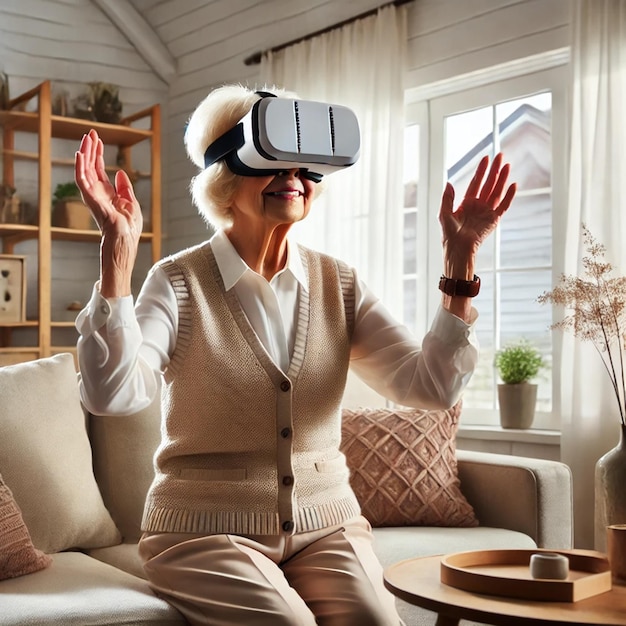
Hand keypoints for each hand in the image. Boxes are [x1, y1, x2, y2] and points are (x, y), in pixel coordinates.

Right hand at [75, 129, 142, 296]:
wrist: (124, 252)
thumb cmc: (128, 235)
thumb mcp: (132, 207)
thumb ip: (125, 189)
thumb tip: (120, 172)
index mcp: (107, 195)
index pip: (99, 170)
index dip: (98, 154)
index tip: (97, 138)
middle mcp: (98, 196)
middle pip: (91, 167)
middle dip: (90, 149)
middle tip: (90, 132)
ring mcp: (94, 200)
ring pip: (85, 172)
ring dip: (85, 155)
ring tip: (86, 139)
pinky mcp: (95, 205)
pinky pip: (83, 184)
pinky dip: (80, 168)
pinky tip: (80, 155)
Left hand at [439, 152, 515, 275]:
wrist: (458, 248)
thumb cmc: (449, 234)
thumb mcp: (444, 213)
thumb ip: (447, 198)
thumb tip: (449, 182)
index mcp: (467, 203)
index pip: (476, 182)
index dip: (481, 171)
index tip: (486, 158)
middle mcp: (478, 205)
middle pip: (489, 183)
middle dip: (495, 170)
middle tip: (500, 156)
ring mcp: (487, 211)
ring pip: (497, 191)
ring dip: (502, 179)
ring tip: (508, 165)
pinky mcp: (494, 219)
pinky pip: (503, 206)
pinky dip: (509, 196)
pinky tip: (513, 185)